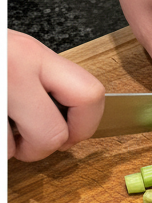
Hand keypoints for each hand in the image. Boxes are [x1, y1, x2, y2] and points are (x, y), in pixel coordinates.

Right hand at [7, 31, 105, 160]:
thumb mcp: (17, 58)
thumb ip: (46, 82)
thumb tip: (72, 122)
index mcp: (33, 55)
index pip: (91, 96)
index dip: (85, 126)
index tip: (70, 133)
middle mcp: (15, 67)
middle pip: (55, 134)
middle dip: (45, 147)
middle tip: (28, 141)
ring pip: (16, 147)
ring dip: (9, 148)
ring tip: (1, 127)